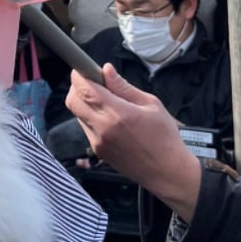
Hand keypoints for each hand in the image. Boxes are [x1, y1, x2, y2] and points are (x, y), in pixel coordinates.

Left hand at [66, 65, 202, 221]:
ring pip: (77, 114)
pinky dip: (91, 118)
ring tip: (106, 102)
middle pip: (72, 102)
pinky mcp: (98, 151)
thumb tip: (107, 70)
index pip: (85, 90)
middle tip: (93, 82)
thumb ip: (124, 87)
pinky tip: (110, 119)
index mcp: (118, 114)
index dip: (79, 75)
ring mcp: (98, 142)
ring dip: (84, 103)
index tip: (83, 68)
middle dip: (77, 88)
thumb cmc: (165, 137)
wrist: (168, 173)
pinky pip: (86, 128)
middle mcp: (103, 128)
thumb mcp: (151, 104)